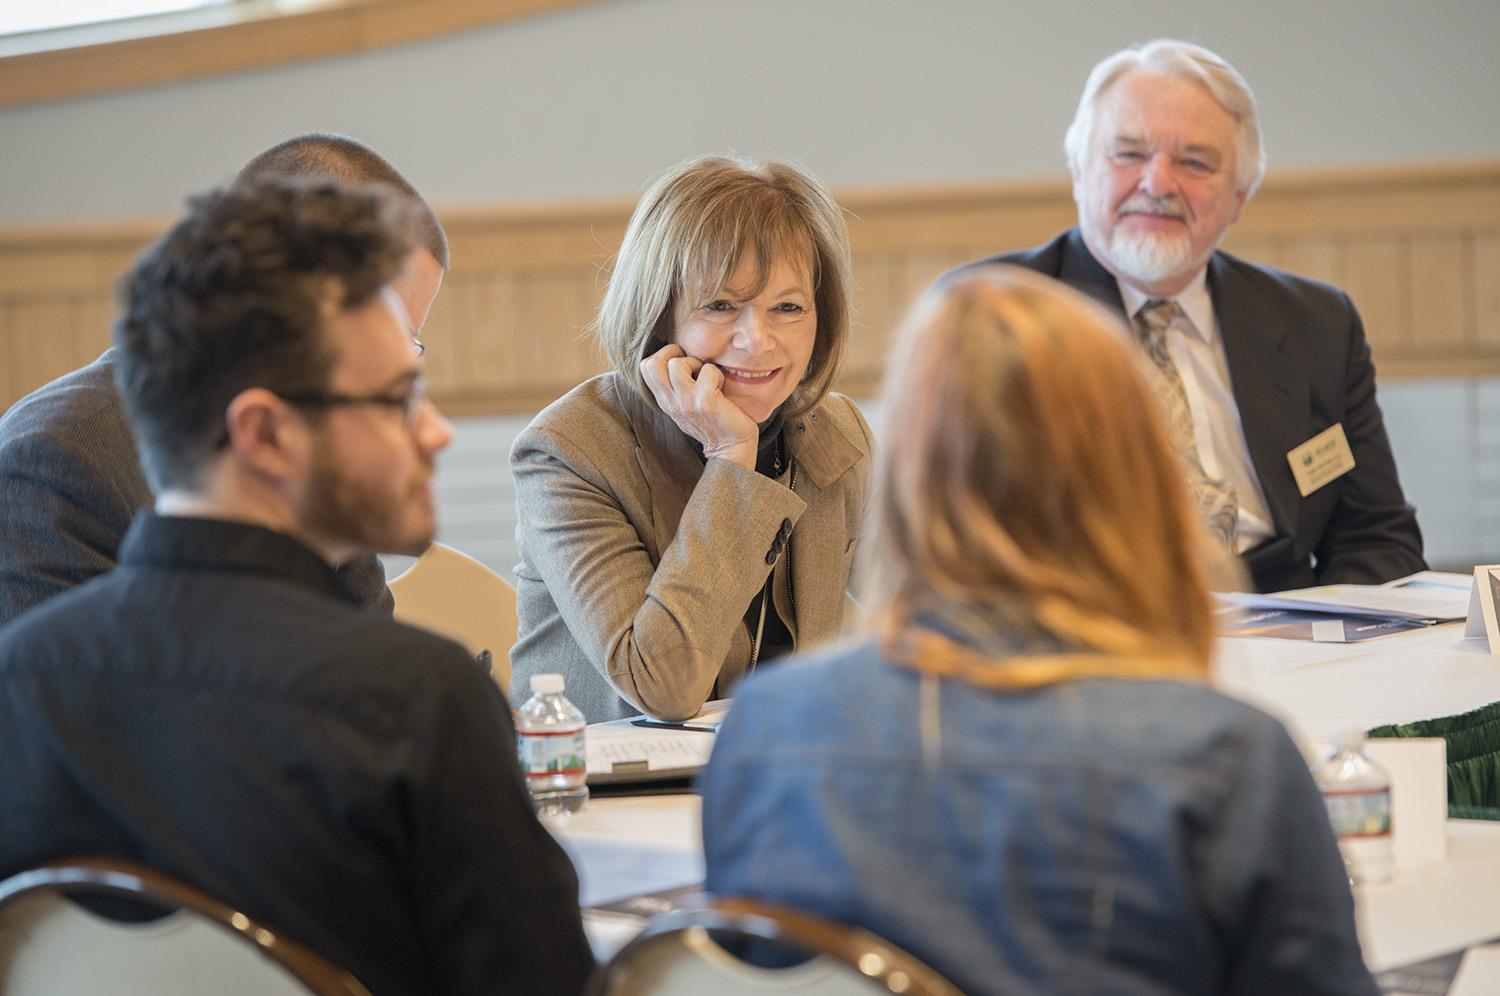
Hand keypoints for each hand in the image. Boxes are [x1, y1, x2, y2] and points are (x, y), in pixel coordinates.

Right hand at [640, 343, 757, 468]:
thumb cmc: (714, 424)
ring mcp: (687, 402)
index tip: (682, 362)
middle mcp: (671, 402)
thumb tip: (677, 360)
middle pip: (652, 364)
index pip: (645, 367)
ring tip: (707, 377)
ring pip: (677, 364)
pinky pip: (708, 370)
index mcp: (665, 401)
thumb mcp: (686, 407)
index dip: (663, 356)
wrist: (731, 449)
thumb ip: (677, 388)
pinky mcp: (705, 402)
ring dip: (696, 363)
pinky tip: (721, 387)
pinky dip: (717, 374)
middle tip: (691, 363)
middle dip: (673, 352)